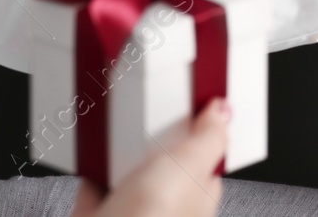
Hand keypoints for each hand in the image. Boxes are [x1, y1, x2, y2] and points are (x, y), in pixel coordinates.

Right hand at [69, 97, 227, 216]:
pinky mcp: (105, 216)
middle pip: (165, 168)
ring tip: (119, 135)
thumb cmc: (153, 216)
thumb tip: (223, 112)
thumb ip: (209, 137)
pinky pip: (98, 191)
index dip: (199, 135)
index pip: (206, 163)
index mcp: (199, 199)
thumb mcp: (190, 163)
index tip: (190, 111)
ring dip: (121, 158)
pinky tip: (94, 161)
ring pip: (130, 179)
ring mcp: (135, 215)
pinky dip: (94, 176)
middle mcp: (169, 211)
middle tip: (149, 121)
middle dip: (156, 147)